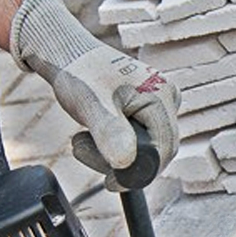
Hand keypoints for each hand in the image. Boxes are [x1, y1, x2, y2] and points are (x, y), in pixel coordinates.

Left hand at [10, 0, 180, 178]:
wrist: (67, 54)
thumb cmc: (78, 73)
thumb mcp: (91, 104)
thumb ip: (110, 132)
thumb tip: (126, 162)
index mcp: (162, 95)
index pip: (165, 149)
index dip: (140, 172)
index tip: (110, 182)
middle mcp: (168, 99)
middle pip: (157, 151)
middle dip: (122, 161)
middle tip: (82, 149)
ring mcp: (160, 104)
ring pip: (147, 148)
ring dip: (113, 154)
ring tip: (82, 140)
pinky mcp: (148, 110)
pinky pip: (139, 140)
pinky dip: (115, 145)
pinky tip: (94, 134)